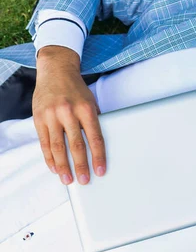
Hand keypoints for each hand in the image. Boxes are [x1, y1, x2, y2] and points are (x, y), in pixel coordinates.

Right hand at [32, 46, 105, 184]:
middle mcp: (68, 112)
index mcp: (86, 109)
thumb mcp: (91, 102)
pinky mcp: (38, 118)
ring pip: (57, 147)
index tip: (101, 170)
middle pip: (76, 145)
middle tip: (85, 180)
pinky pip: (44, 142)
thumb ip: (93, 122)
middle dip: (81, 165)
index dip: (98, 157)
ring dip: (63, 166)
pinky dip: (49, 157)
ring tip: (68, 179)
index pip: (95, 138)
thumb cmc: (76, 89)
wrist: (56, 70)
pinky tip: (54, 168)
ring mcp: (51, 116)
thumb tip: (98, 146)